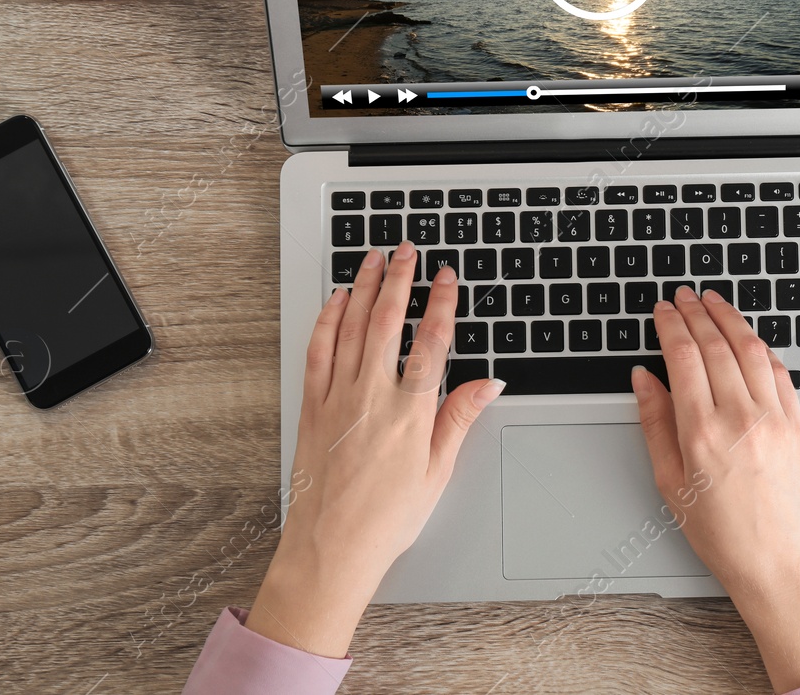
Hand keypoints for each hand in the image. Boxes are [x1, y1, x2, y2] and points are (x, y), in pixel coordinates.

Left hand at [246, 242, 504, 656]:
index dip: (442, 304)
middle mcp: (372, 397)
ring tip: (373, 259)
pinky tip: (335, 301)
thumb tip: (487, 383)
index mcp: (409, 413)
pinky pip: (319, 350)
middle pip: (388, 321)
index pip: (431, 342)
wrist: (331, 548)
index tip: (447, 278)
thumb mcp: (437, 472)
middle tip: (408, 250)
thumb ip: (459, 418)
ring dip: (364, 287)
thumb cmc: (385, 519)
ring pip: (351, 327)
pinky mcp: (312, 406)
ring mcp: (337, 398)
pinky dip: (327, 320)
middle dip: (399, 279)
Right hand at [632, 287, 799, 692]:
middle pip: (715, 345)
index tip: (662, 310)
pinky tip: (748, 338)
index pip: (683, 357)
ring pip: (750, 349)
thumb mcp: (671, 483)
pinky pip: (778, 371)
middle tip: (684, 295)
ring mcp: (774, 418)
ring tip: (714, 301)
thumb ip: (655, 424)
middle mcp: (741, 418)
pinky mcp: (799, 424)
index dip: (670, 325)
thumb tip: (644, 379)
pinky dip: (760, 347)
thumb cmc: (724, 535)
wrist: (780, 564)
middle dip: (696, 312)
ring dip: (730, 319)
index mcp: (702, 433)